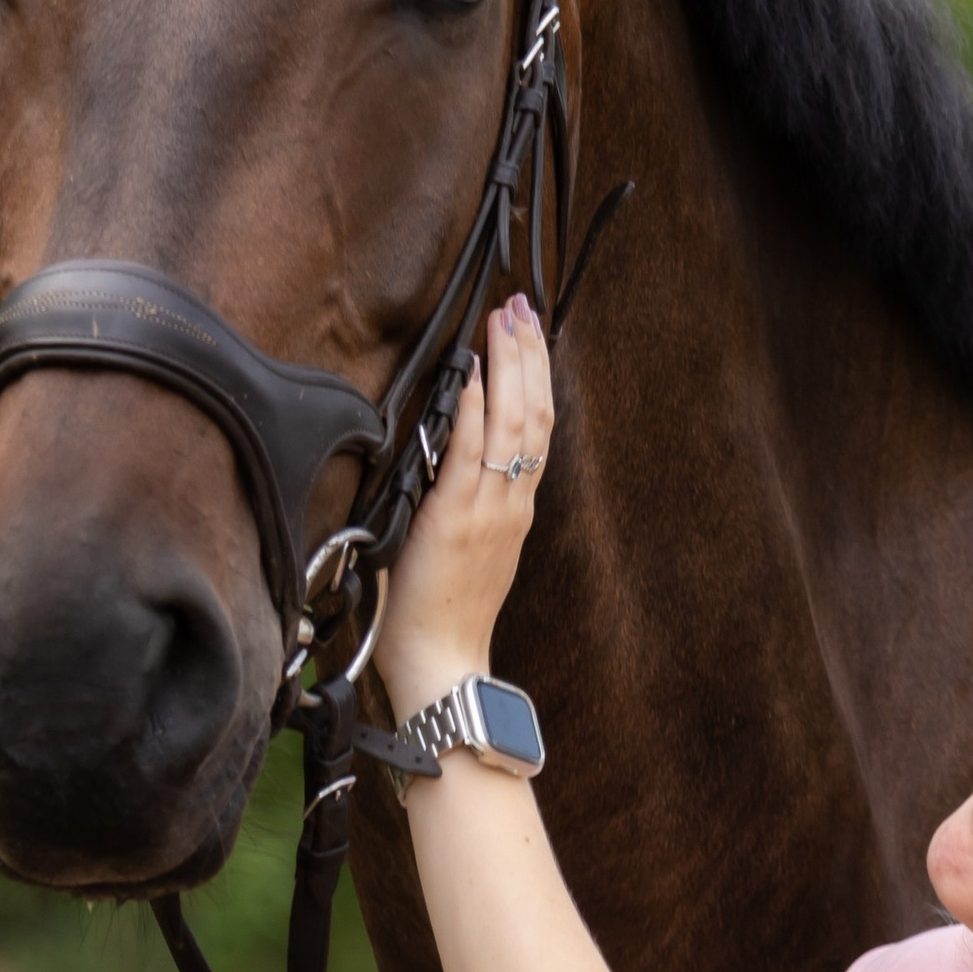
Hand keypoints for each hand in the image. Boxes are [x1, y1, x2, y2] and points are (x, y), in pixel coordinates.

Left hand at [375, 295, 553, 716]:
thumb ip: (461, 507)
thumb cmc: (443, 618)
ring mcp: (488, 510)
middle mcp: (510, 503)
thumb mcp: (465, 553)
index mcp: (515, 510)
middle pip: (533, 415)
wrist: (442, 664)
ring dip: (507, 367)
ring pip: (511, 425)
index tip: (527, 332)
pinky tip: (468, 375)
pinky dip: (470, 411)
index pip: (535, 428)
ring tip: (504, 322)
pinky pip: (469, 455)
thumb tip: (437, 465)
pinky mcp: (456, 520)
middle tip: (520, 306)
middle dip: (528, 355)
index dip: (535, 376)